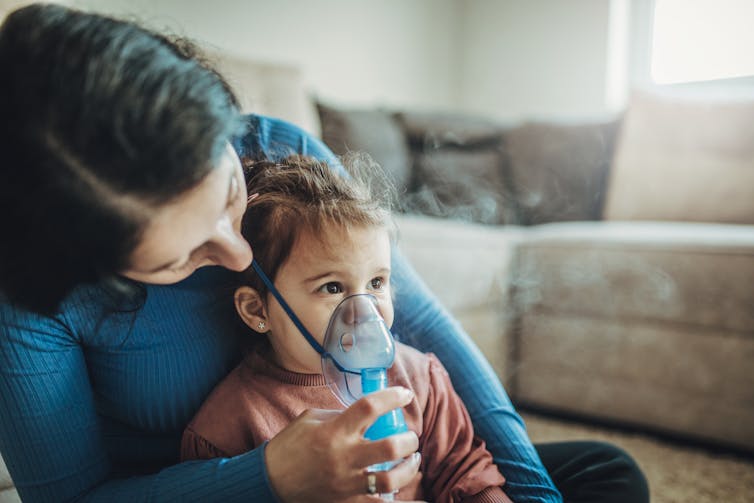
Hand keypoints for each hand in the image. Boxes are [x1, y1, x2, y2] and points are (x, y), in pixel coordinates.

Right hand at [265, 386, 422, 502]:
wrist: (269, 481)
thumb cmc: (290, 446)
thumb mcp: (311, 419)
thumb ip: (340, 415)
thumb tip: (368, 412)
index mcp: (334, 430)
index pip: (370, 407)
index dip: (393, 397)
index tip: (405, 394)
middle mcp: (343, 457)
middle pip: (390, 446)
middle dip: (409, 439)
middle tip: (410, 436)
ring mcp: (346, 483)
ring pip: (390, 479)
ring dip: (409, 468)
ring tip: (412, 460)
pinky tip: (422, 502)